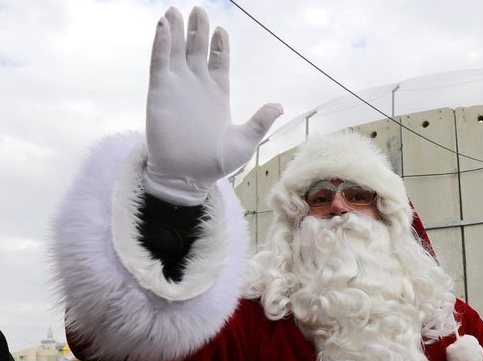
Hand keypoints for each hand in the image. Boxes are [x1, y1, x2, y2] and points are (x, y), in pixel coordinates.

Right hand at [144, 7, 282, 204]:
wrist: (187, 177)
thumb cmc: (215, 163)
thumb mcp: (245, 141)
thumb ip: (260, 121)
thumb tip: (279, 105)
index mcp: (218, 94)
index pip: (218, 62)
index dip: (219, 45)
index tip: (220, 29)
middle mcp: (197, 86)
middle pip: (197, 49)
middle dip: (198, 29)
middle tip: (199, 9)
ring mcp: (177, 87)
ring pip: (176, 50)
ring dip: (177, 30)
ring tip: (177, 10)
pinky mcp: (159, 92)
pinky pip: (159, 62)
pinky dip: (160, 43)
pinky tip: (163, 26)